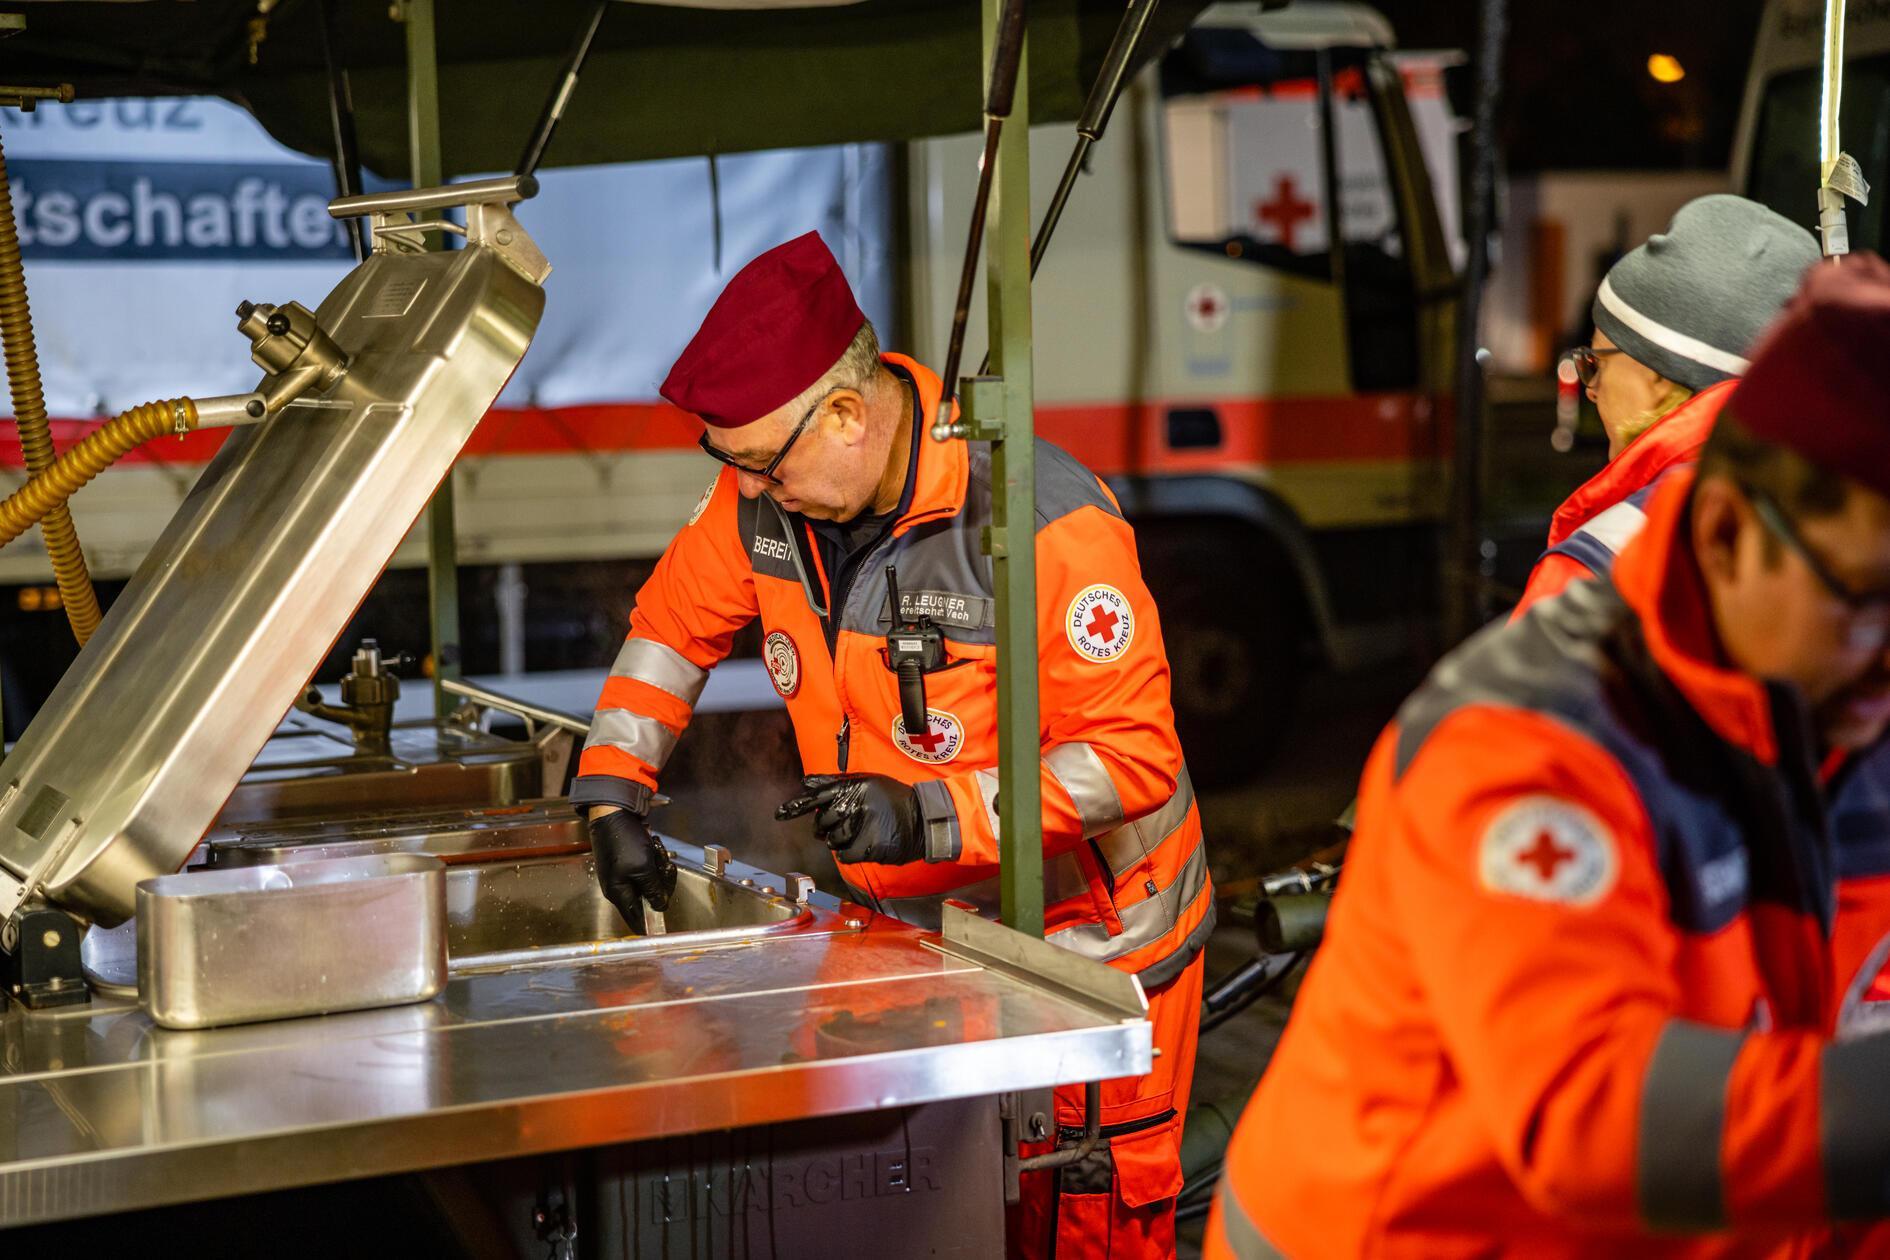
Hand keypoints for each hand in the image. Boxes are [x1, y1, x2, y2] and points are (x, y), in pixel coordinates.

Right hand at [586, 807, 676, 931]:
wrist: (613, 813)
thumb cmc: (623, 840)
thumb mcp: (643, 868)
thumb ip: (653, 890)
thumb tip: (660, 906)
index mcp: (618, 893)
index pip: (634, 920)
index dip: (650, 924)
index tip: (663, 928)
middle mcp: (619, 887)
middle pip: (648, 898)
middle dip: (661, 882)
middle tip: (665, 867)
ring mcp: (623, 874)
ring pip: (650, 881)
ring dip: (658, 866)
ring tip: (656, 851)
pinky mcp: (627, 862)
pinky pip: (647, 868)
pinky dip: (653, 858)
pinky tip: (652, 846)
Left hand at [776, 774, 924, 864]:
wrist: (923, 819)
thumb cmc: (893, 800)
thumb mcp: (867, 782)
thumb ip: (835, 783)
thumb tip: (806, 782)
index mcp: (854, 785)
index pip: (818, 795)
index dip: (797, 806)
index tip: (780, 814)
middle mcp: (856, 803)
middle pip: (822, 822)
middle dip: (826, 827)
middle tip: (842, 825)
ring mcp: (862, 825)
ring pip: (833, 841)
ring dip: (841, 840)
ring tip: (859, 833)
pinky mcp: (869, 846)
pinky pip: (845, 855)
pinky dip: (850, 853)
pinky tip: (864, 844)